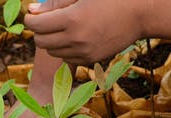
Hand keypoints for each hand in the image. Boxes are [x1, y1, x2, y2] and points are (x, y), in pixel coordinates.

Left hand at [25, 0, 145, 64]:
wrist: (140, 13)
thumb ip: (54, 3)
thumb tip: (31, 10)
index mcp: (71, 18)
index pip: (36, 25)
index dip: (30, 19)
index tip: (32, 15)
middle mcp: (75, 38)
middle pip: (41, 41)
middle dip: (39, 31)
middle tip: (46, 21)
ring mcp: (83, 52)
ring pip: (53, 52)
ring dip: (52, 41)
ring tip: (62, 28)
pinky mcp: (91, 60)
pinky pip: (67, 59)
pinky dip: (65, 50)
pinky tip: (75, 37)